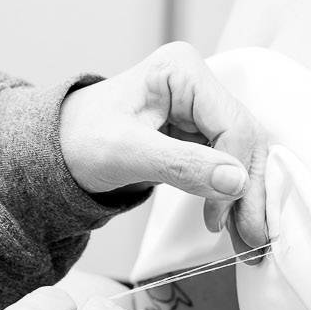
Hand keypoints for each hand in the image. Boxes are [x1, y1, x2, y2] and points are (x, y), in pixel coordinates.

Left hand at [60, 42, 269, 250]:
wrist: (56, 149)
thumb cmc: (79, 139)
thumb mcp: (125, 153)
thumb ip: (182, 165)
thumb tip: (236, 180)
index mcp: (181, 70)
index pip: (231, 125)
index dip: (233, 174)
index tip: (218, 218)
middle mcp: (197, 83)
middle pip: (244, 139)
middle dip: (249, 191)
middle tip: (254, 239)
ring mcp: (198, 107)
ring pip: (241, 154)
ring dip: (245, 198)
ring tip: (247, 239)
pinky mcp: (196, 131)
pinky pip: (226, 163)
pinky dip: (230, 195)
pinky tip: (232, 223)